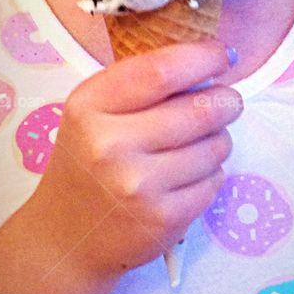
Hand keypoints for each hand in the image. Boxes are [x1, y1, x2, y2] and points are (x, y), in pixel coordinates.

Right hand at [27, 40, 241, 276]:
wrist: (66, 238)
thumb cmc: (86, 164)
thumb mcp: (92, 113)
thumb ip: (141, 85)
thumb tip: (213, 61)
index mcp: (90, 107)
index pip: (162, 71)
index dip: (204, 58)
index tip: (223, 55)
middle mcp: (110, 145)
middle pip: (200, 109)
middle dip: (225, 100)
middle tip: (227, 101)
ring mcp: (138, 185)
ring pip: (215, 146)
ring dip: (219, 139)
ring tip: (200, 143)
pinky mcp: (163, 219)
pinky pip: (214, 181)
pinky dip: (212, 173)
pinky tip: (189, 176)